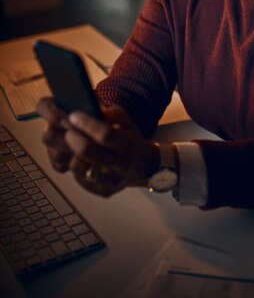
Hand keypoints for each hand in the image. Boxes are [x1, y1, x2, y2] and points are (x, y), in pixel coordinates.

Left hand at [38, 98, 159, 196]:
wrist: (143, 167)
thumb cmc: (130, 140)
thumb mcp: (127, 122)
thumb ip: (111, 113)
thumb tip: (89, 106)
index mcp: (128, 145)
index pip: (105, 134)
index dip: (87, 123)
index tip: (74, 115)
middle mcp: (120, 166)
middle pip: (86, 151)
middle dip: (71, 136)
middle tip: (65, 127)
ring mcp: (110, 181)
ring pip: (76, 166)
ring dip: (68, 151)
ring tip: (70, 141)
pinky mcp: (100, 191)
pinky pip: (76, 178)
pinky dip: (72, 163)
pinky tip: (76, 155)